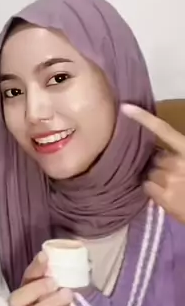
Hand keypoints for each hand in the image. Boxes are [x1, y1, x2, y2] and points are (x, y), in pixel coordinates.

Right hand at [10, 252, 77, 305]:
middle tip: (55, 282)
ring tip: (68, 294)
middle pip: (17, 300)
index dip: (33, 269)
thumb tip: (64, 264)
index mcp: (26, 301)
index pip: (24, 282)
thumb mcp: (52, 304)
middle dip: (35, 288)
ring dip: (49, 304)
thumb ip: (54, 288)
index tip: (45, 255)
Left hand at [122, 103, 184, 223]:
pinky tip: (165, 192)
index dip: (143, 117)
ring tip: (168, 183)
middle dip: (158, 161)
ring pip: (148, 172)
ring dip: (154, 175)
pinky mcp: (164, 198)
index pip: (163, 130)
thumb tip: (161, 151)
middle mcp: (178, 163)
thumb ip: (180, 151)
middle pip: (154, 156)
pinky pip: (147, 186)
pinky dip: (152, 188)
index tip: (125, 107)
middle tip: (168, 169)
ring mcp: (169, 181)